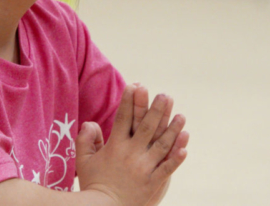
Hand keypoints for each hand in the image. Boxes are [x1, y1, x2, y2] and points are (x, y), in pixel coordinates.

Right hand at [76, 84, 188, 205]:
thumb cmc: (92, 185)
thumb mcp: (83, 161)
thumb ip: (86, 139)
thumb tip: (91, 122)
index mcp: (115, 146)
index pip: (123, 118)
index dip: (129, 101)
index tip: (135, 85)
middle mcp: (131, 154)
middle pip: (146, 127)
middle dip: (157, 109)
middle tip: (165, 95)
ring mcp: (143, 168)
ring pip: (161, 145)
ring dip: (173, 130)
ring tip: (182, 116)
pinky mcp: (152, 183)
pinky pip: (167, 168)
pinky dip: (177, 158)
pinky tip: (185, 147)